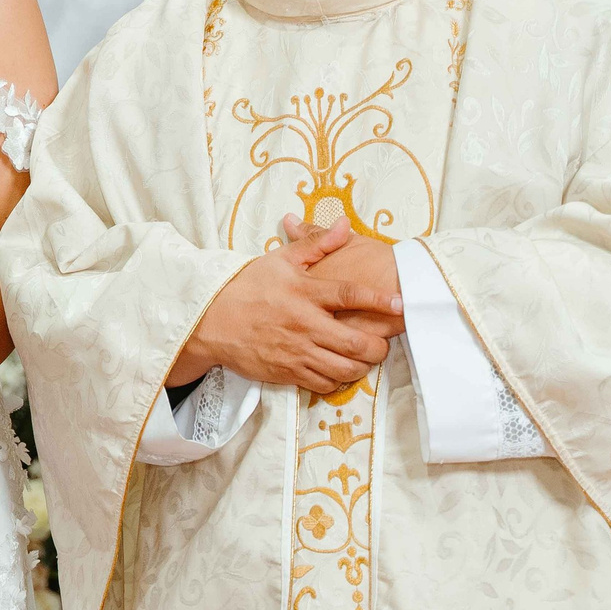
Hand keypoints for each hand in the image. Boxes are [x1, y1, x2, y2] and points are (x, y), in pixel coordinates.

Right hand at [170, 219, 405, 394]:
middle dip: (377, 346)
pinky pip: (324, 384)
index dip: (379, 300)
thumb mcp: (279, 259)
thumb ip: (315, 243)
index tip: (400, 303)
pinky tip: (338, 370)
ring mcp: (296, 351)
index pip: (350, 295)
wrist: (210, 322)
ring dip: (361, 366)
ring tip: (363, 358)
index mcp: (304, 293)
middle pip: (355, 343)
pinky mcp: (287, 372)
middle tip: (381, 341)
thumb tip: (345, 225)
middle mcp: (304, 324)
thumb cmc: (247, 287)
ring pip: (344, 368)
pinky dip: (338, 380)